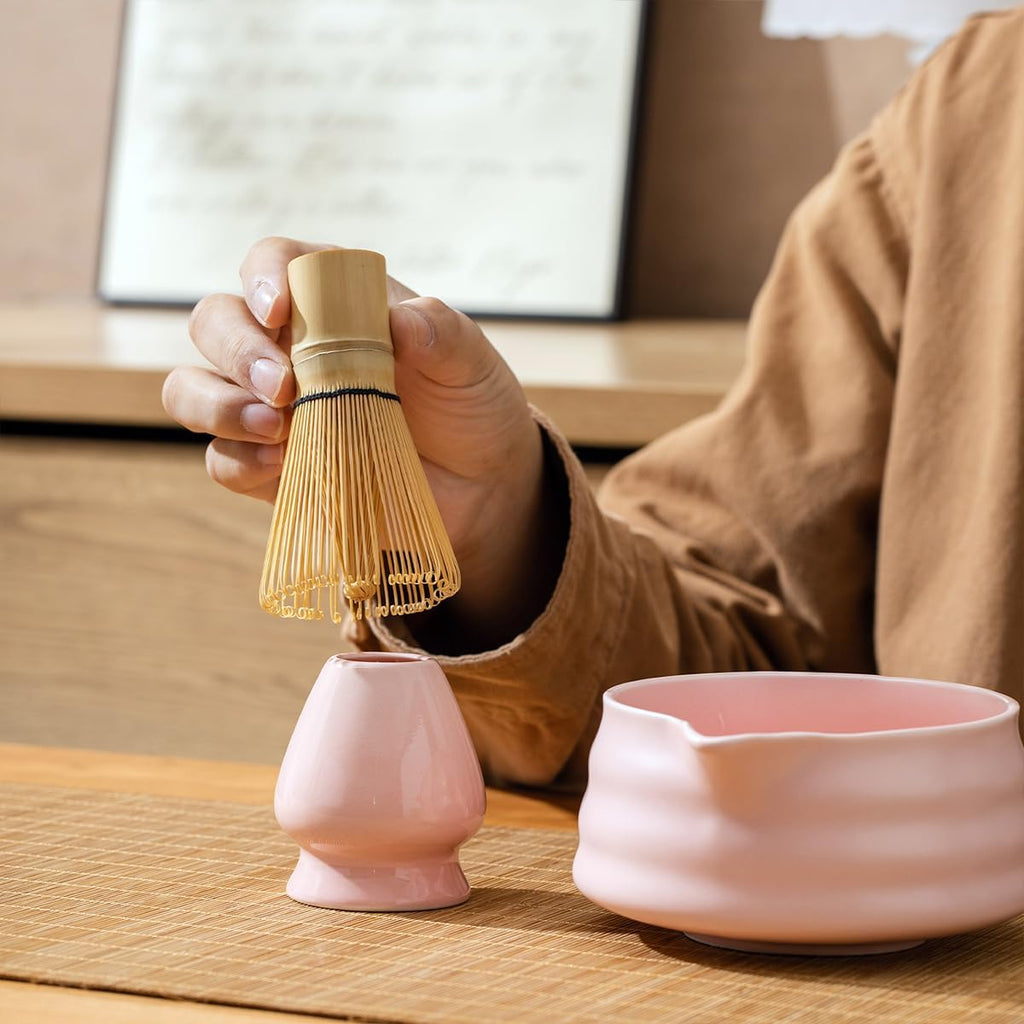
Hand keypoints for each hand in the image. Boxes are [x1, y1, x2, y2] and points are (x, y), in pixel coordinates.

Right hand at [162, 236, 565, 648]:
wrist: (479, 485)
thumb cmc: (468, 405)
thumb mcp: (471, 363)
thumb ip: (443, 334)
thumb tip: (403, 321)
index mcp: (331, 300)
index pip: (273, 262)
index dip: (263, 277)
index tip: (280, 310)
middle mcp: (286, 346)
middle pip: (215, 322)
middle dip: (236, 349)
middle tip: (283, 386)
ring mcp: (268, 408)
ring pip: (192, 388)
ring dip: (215, 403)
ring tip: (274, 426)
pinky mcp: (266, 467)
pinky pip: (221, 459)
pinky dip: (238, 459)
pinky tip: (281, 463)